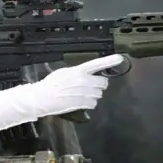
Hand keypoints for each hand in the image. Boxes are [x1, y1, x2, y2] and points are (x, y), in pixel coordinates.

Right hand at [0, 54, 124, 134]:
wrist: (42, 97)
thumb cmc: (50, 85)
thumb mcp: (63, 73)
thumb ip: (76, 73)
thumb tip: (84, 74)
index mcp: (78, 71)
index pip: (96, 64)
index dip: (109, 61)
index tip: (120, 58)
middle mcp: (84, 80)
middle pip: (103, 83)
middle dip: (98, 85)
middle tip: (89, 87)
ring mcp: (84, 92)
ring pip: (99, 94)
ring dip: (93, 95)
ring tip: (82, 95)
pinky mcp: (82, 103)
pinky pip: (93, 104)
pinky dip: (89, 104)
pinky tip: (80, 102)